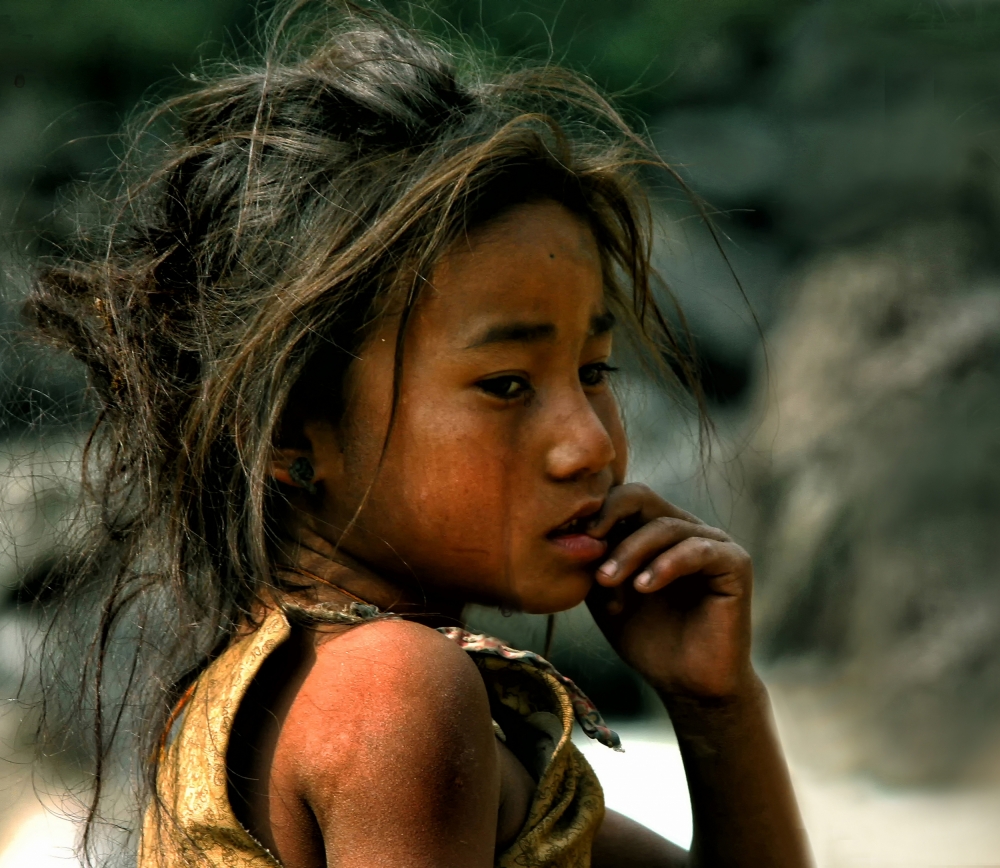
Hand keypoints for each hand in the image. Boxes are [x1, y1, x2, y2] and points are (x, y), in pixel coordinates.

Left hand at [586, 483, 754, 700]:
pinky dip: (666, 564)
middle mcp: (685, 529)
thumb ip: (593, 560)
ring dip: (630, 551)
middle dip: (610, 521)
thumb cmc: (647, 639)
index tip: (569, 538)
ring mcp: (713, 542)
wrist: (687, 685)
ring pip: (665, 526)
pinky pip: (699, 549)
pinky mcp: (735, 563)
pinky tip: (644, 587)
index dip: (595, 512)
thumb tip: (570, 531)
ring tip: (607, 581)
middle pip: (642, 499)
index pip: (623, 499)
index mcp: (654, 530)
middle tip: (588, 549)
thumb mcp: (606, 594)